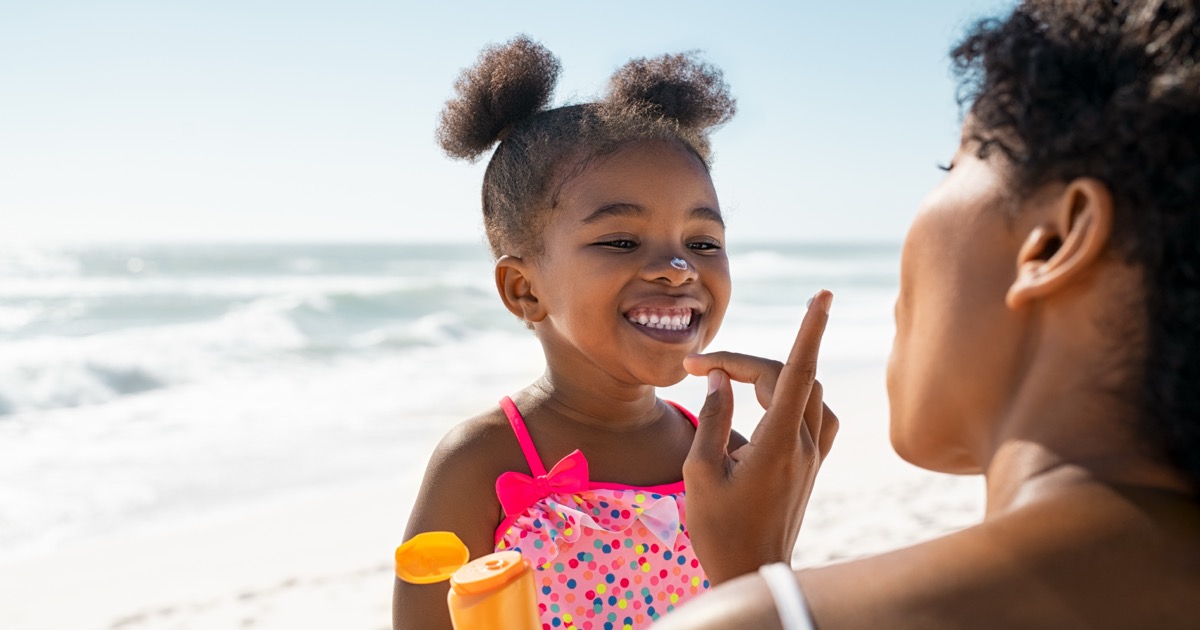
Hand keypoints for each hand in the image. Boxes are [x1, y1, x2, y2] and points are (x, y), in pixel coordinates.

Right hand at [681, 290, 837, 584]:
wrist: (752, 573)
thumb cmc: (718, 529)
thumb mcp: (699, 473)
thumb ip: (712, 419)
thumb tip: (720, 378)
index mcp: (775, 446)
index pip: (798, 373)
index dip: (810, 330)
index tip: (821, 295)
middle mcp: (803, 446)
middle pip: (790, 378)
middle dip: (747, 362)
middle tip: (701, 368)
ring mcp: (812, 457)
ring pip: (809, 393)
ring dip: (776, 376)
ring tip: (735, 381)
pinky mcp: (812, 466)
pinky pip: (817, 415)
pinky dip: (796, 397)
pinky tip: (770, 403)